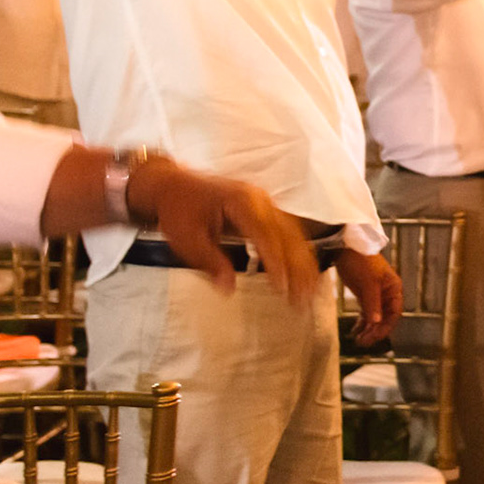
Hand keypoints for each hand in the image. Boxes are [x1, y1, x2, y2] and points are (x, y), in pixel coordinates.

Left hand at [130, 158, 318, 302]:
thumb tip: (228, 289)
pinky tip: (303, 272)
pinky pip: (288, 231)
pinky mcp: (266, 209)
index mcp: (242, 203)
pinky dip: (297, 253)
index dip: (277, 262)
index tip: (283, 287)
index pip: (266, 236)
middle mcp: (260, 200)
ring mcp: (266, 203)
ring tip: (310, 291)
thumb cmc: (179, 211)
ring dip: (304, 263)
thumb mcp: (188, 240)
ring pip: (294, 233)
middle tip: (304, 298)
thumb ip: (211, 263)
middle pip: (289, 235)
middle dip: (299, 268)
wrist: (173, 185)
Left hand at [336, 250, 403, 344]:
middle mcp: (387, 293)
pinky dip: (362, 322)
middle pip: (385, 317)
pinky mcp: (364, 294)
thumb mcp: (368, 283)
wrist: (344, 247)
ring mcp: (375, 294)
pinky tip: (355, 330)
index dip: (386, 326)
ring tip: (358, 340)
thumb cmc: (360, 261)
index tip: (375, 337)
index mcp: (393, 288)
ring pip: (375, 317)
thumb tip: (376, 323)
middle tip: (363, 342)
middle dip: (375, 330)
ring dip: (368, 329)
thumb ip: (372, 303)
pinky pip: (366, 312)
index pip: (394, 313)